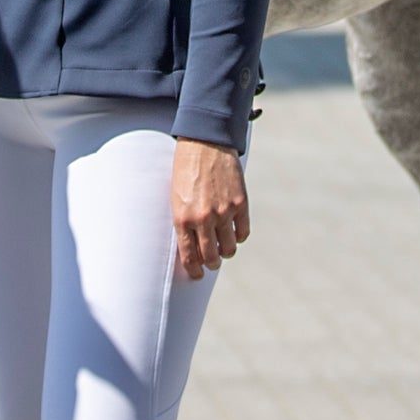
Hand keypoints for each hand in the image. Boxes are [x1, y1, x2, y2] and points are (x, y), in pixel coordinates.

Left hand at [171, 137, 249, 281]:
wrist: (205, 144)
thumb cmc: (185, 171)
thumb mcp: (176, 198)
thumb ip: (184, 224)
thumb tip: (192, 249)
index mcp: (183, 219)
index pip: (190, 257)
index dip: (194, 271)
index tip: (197, 275)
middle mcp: (203, 219)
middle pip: (211, 257)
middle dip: (212, 264)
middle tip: (213, 262)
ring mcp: (223, 212)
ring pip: (230, 248)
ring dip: (227, 251)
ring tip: (225, 247)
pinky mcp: (240, 204)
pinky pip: (243, 232)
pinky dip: (240, 236)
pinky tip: (235, 231)